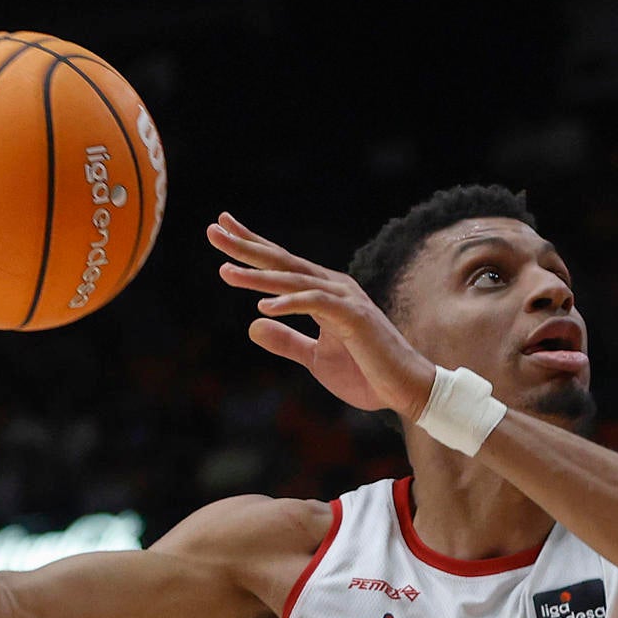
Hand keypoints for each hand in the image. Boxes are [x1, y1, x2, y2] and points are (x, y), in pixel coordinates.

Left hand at [208, 213, 434, 417]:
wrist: (404, 389)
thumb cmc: (366, 373)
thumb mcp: (315, 358)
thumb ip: (287, 341)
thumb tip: (252, 325)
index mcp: (325, 293)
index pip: (282, 264)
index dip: (252, 245)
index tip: (223, 227)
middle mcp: (334, 288)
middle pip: (283, 262)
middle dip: (246, 246)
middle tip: (213, 231)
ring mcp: (345, 300)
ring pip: (295, 280)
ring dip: (259, 276)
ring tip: (226, 271)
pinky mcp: (354, 318)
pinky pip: (316, 305)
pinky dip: (290, 303)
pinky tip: (264, 307)